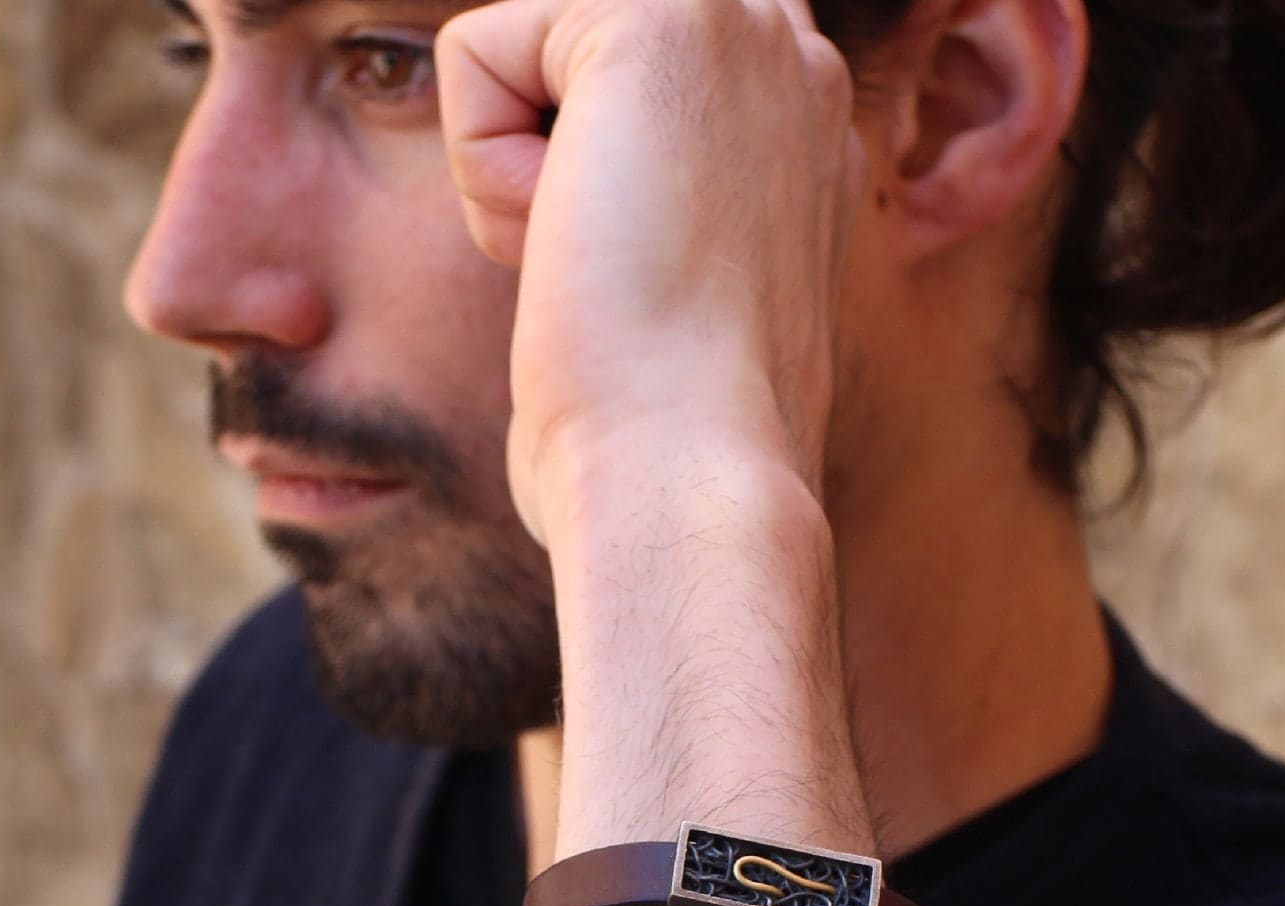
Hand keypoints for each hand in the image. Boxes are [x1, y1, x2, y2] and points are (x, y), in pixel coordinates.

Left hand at [434, 0, 869, 545]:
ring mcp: (743, 34)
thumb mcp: (684, 312)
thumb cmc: (671, 450)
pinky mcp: (658, 21)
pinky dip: (483, 173)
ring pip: (527, 49)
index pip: (657, 70)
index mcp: (809, 136)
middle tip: (626, 274)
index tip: (652, 284)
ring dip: (518, 169)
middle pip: (582, 46)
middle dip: (557, 150)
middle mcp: (796, 65)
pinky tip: (567, 250)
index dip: (595, 164)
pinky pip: (475, 54)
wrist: (690, 480)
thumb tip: (572, 205)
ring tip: (605, 264)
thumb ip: (655, 208)